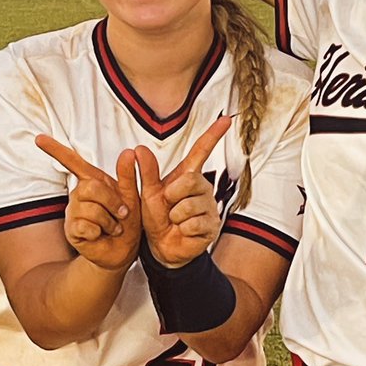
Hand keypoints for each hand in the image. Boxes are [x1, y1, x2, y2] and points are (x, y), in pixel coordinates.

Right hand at [35, 136, 141, 271]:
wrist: (123, 251)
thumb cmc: (126, 223)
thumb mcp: (132, 197)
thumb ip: (129, 175)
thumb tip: (129, 152)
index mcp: (93, 181)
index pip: (72, 162)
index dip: (55, 149)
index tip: (38, 138)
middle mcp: (79, 194)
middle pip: (91, 187)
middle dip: (112, 201)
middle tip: (122, 213)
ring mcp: (73, 212)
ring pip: (90, 208)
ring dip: (109, 221)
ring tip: (113, 227)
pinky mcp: (72, 230)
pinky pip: (85, 226)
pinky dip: (100, 232)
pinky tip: (101, 235)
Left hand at [137, 115, 231, 267]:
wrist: (162, 246)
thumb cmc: (157, 217)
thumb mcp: (148, 194)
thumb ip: (146, 173)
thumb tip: (138, 149)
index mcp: (188, 175)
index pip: (202, 151)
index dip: (213, 135)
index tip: (226, 119)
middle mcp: (202, 187)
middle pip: (190, 181)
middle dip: (171, 195)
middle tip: (168, 206)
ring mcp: (209, 206)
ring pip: (190, 205)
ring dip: (175, 216)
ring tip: (175, 220)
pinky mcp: (212, 225)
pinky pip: (194, 222)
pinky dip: (182, 229)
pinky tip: (183, 231)